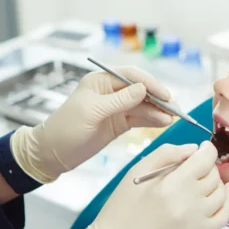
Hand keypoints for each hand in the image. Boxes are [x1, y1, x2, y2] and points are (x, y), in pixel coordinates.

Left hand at [10, 66, 174, 182]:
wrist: (52, 153)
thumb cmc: (65, 128)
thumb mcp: (92, 112)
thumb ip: (119, 100)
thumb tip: (143, 88)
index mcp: (101, 81)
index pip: (132, 76)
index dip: (151, 84)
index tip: (165, 95)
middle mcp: (111, 91)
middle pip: (141, 91)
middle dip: (159, 99)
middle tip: (176, 108)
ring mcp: (115, 108)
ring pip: (143, 106)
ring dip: (158, 111)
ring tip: (174, 118)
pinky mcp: (118, 123)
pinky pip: (139, 119)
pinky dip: (152, 120)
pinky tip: (164, 123)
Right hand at [43, 141, 228, 228]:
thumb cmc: (122, 208)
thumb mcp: (137, 171)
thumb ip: (166, 154)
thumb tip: (193, 148)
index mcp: (171, 184)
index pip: (204, 159)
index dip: (207, 149)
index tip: (204, 147)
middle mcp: (188, 202)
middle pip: (212, 175)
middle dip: (207, 166)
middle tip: (195, 167)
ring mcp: (197, 221)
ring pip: (221, 193)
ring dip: (216, 182)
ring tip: (203, 180)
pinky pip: (225, 216)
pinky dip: (228, 201)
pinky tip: (224, 192)